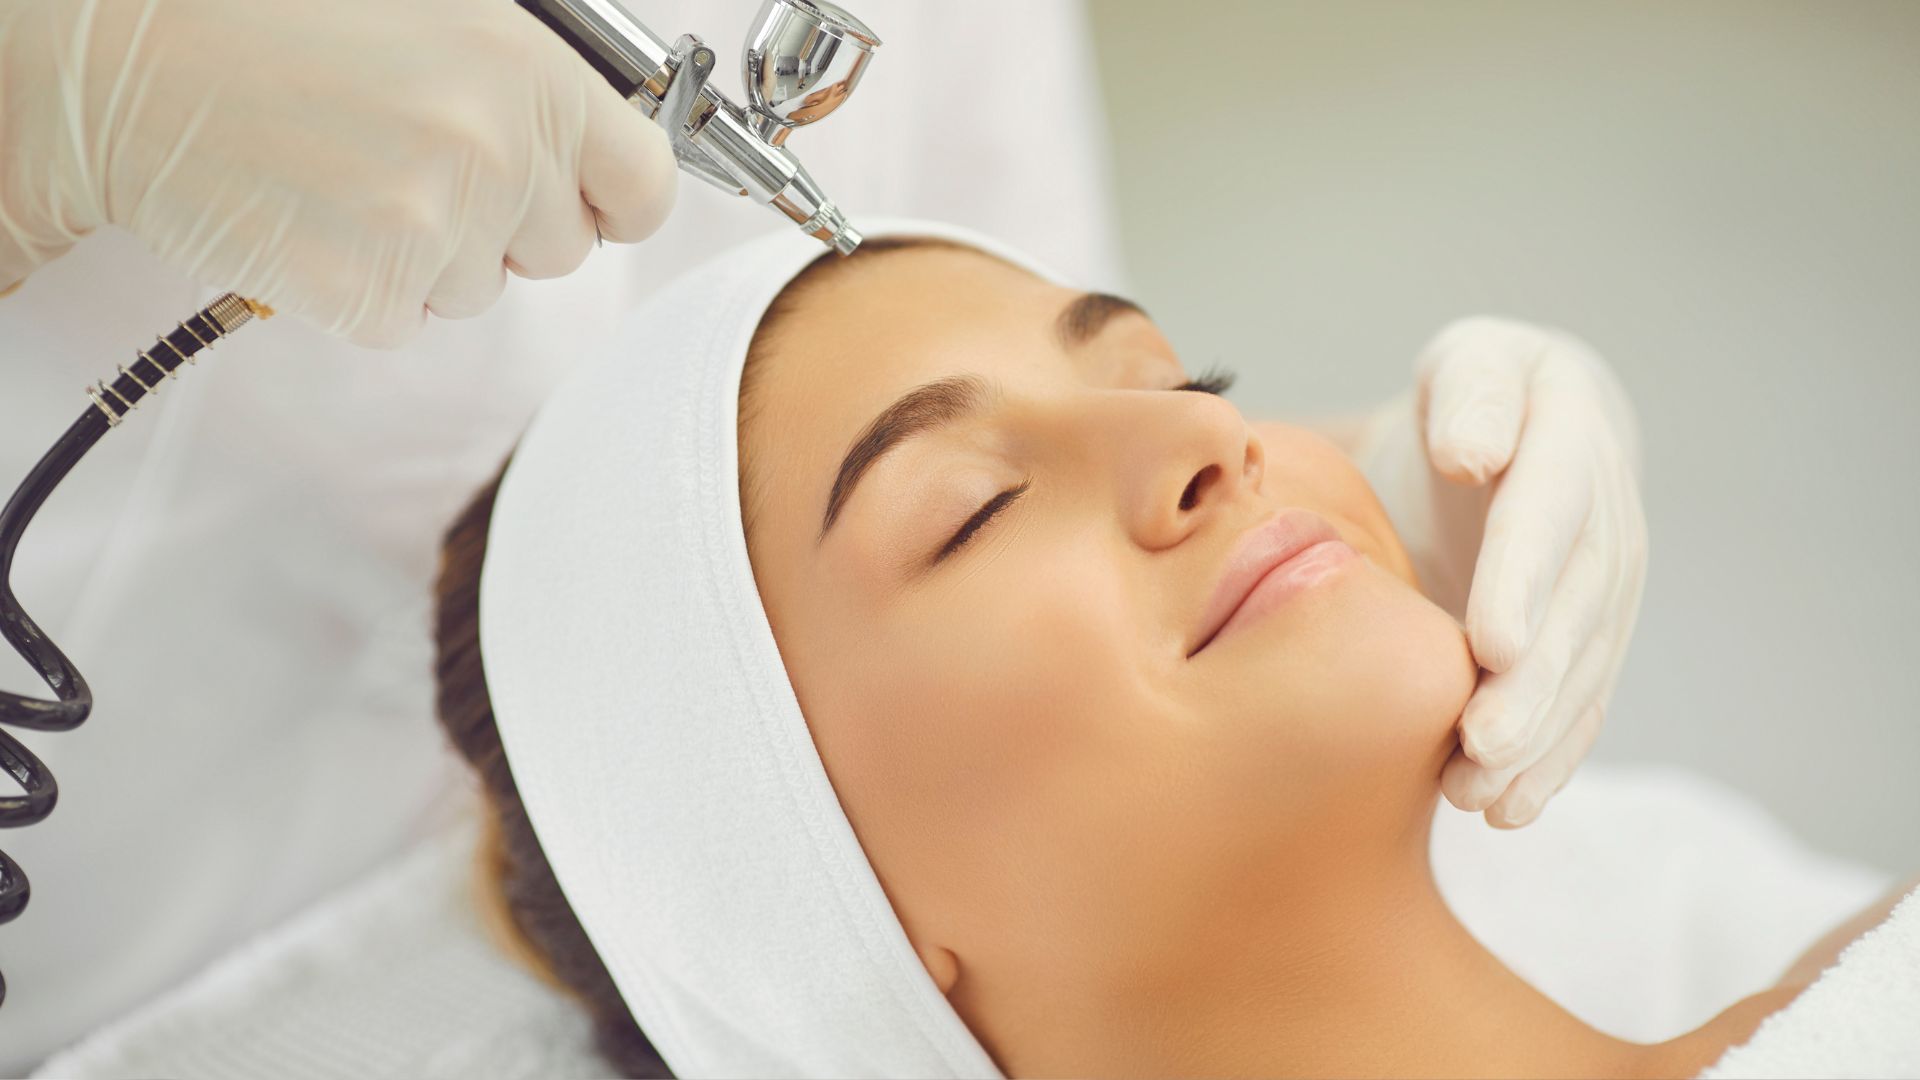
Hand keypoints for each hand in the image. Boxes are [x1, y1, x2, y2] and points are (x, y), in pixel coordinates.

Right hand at [0, 0, 676, 346]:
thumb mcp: (440, 11)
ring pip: (479, 286)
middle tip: (423, 160)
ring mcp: (434, 230)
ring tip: (353, 170)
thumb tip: (601, 151)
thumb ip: (535, 83)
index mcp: (531, 73)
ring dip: (432, 250)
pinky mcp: (365, 292)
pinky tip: (314, 210)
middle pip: (562, 248)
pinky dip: (365, 282)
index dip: (618, 199)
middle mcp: (497, 152)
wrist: (127, 56)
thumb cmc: (271, 14)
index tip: (593, 199)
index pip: (645, 185)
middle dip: (510, 221)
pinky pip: (404, 316)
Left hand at [1410, 316, 1648, 826]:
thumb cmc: (1473, 397)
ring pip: (1579, 675)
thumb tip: (1474, 453)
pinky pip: (1577, 707)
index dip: (1523, 581)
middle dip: (1532, 688)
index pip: (1548, 516)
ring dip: (1534, 742)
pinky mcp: (1589, 643)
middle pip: (1573, 615)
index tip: (1493, 645)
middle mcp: (1606, 528)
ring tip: (1477, 794)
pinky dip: (1545, 763)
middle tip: (1481, 745)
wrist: (1514, 433)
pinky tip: (1505, 809)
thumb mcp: (1470, 363)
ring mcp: (1606, 592)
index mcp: (1572, 444)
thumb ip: (1474, 393)